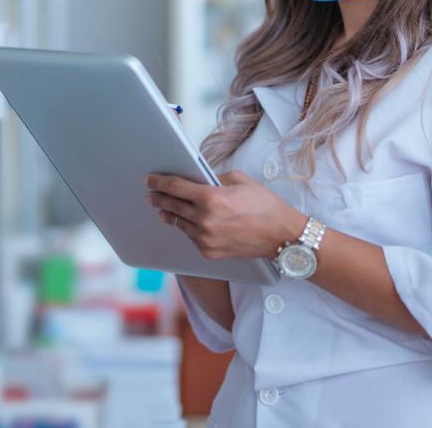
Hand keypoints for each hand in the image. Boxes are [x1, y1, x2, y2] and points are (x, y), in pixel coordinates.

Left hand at [143, 170, 306, 260]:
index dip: (160, 182)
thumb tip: (199, 179)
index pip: (177, 187)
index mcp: (212, 198)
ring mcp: (207, 239)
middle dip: (159, 198)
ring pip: (180, 223)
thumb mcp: (240, 180)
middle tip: (150, 195)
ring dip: (169, 215)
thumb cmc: (265, 205)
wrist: (281, 235)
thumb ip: (215, 178)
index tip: (149, 179)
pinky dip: (187, 228)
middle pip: (173, 206)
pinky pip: (192, 237)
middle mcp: (206, 220)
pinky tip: (184, 223)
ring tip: (162, 210)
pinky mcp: (210, 252)